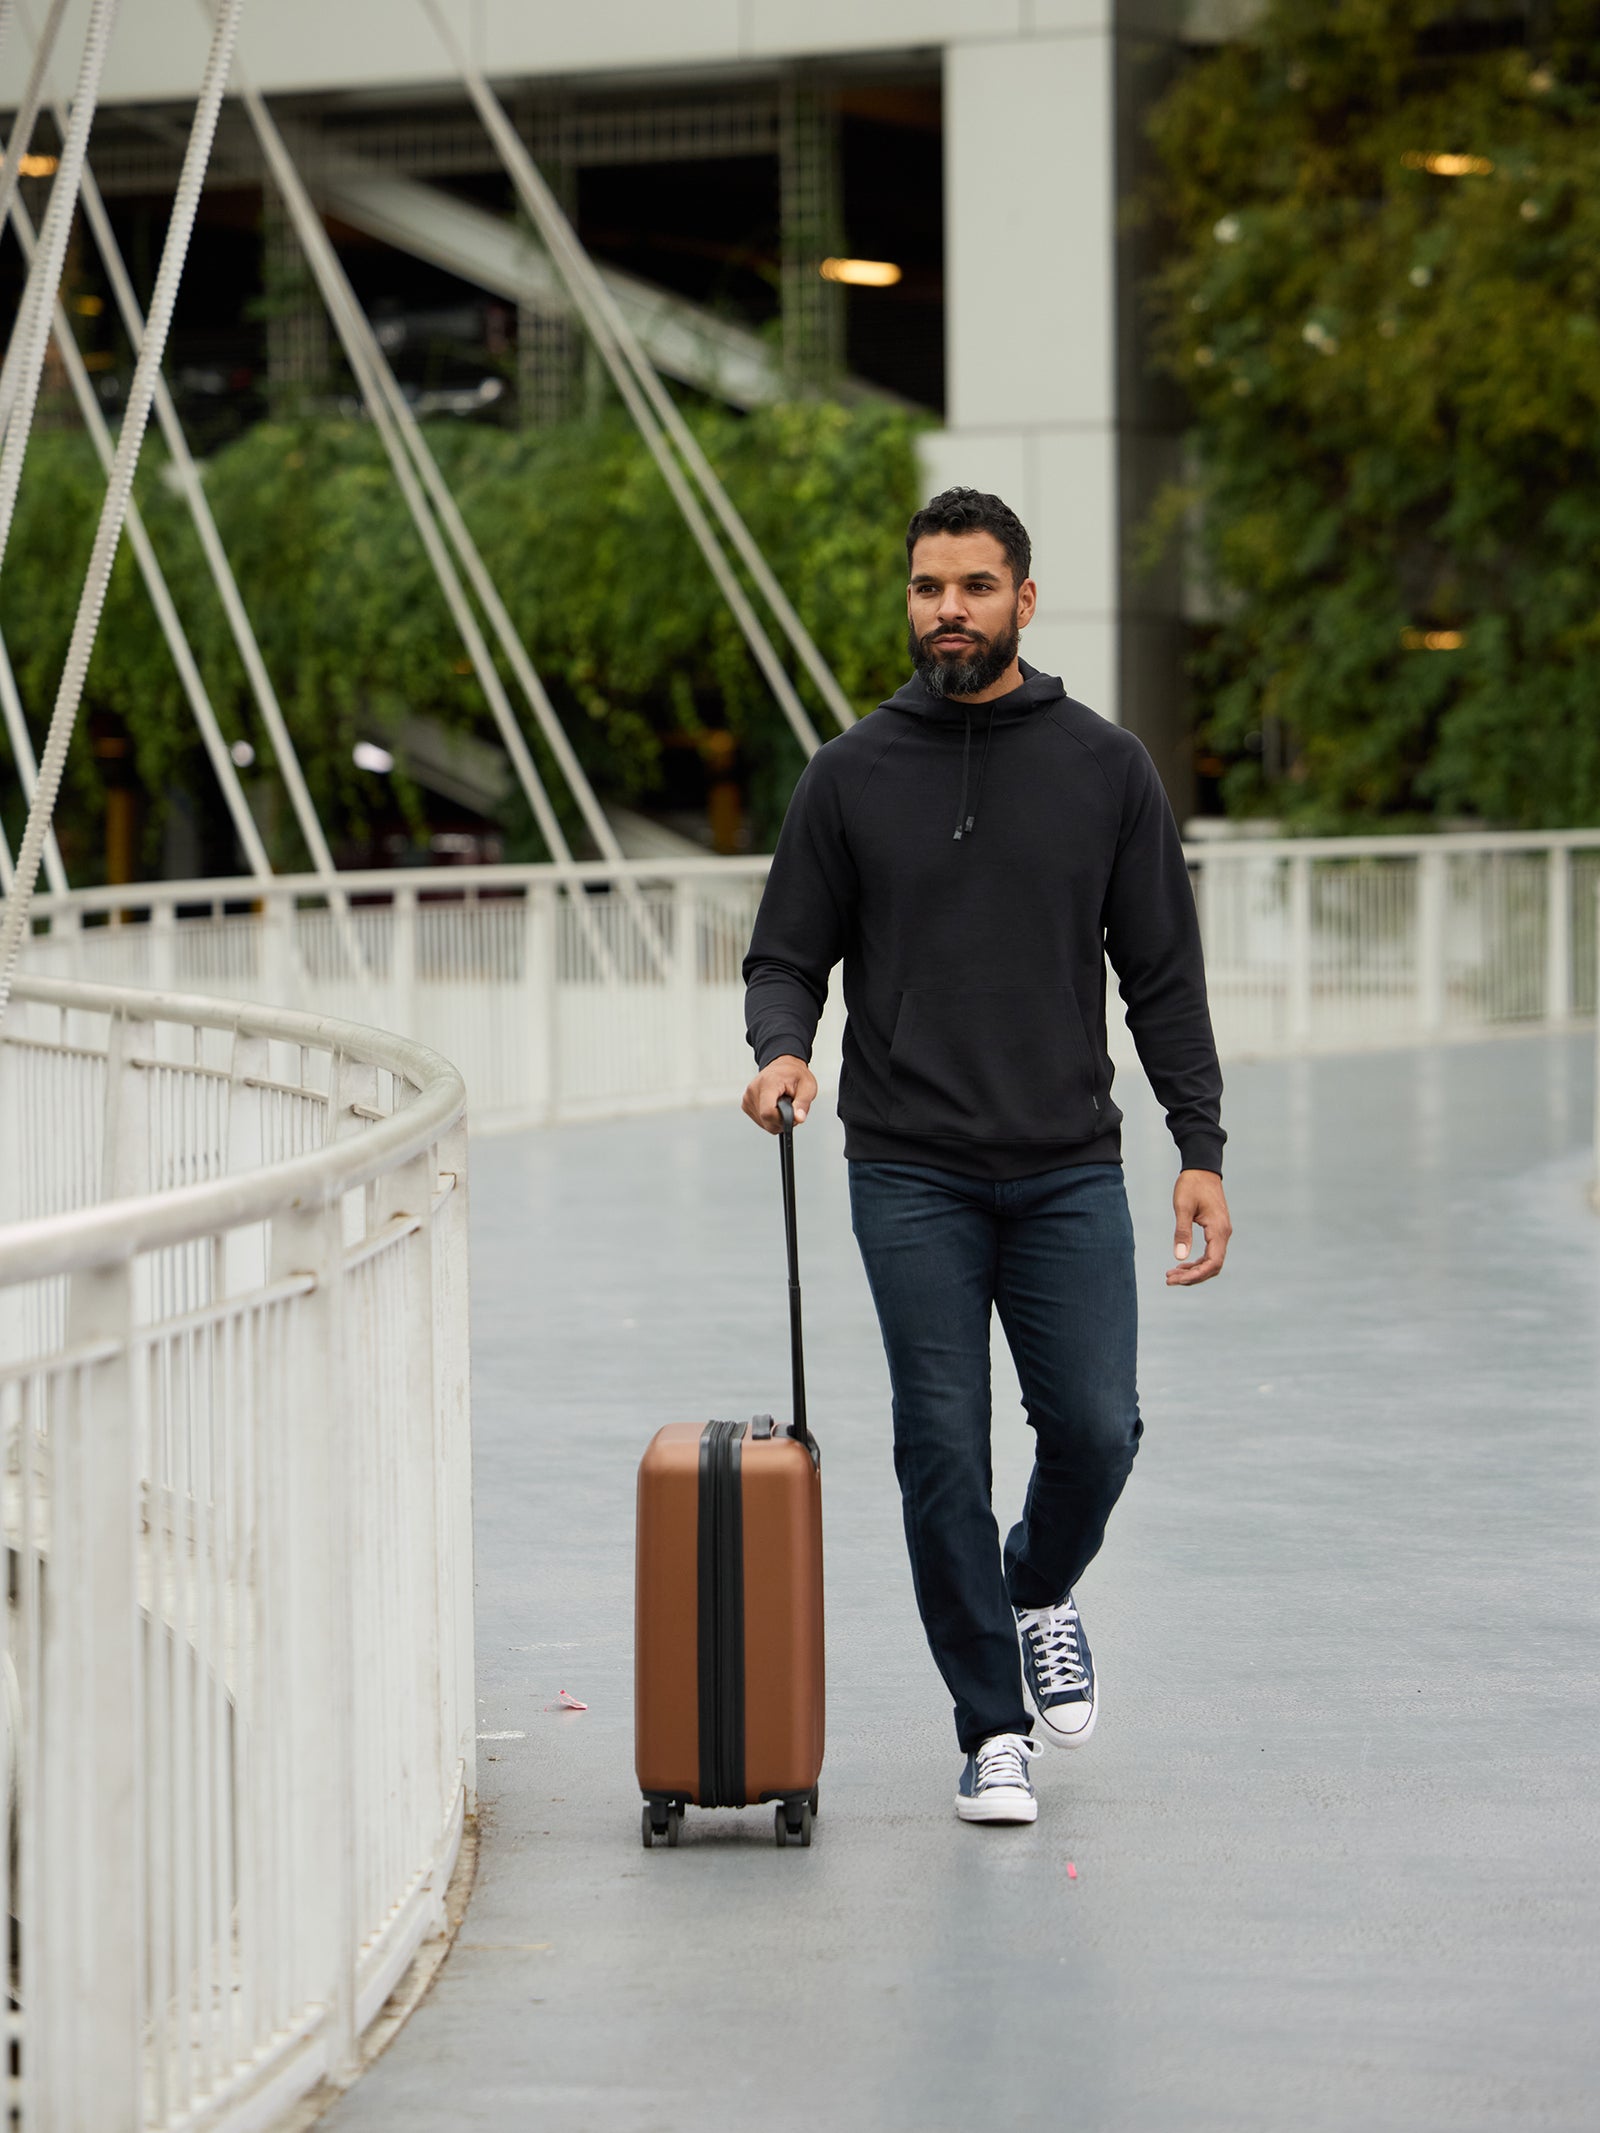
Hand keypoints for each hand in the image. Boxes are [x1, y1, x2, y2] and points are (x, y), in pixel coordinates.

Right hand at [741, 1055, 817, 1133]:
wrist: (783, 1065)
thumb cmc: (795, 1074)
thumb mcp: (807, 1086)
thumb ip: (803, 1104)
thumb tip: (798, 1119)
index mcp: (768, 1083)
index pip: (768, 1112)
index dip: (782, 1119)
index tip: (792, 1114)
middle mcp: (753, 1090)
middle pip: (766, 1120)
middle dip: (782, 1120)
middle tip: (791, 1107)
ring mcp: (747, 1097)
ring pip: (764, 1123)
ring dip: (777, 1119)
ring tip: (783, 1104)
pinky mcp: (746, 1104)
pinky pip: (760, 1120)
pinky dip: (770, 1118)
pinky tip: (775, 1106)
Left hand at [1166, 1169, 1230, 1287]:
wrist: (1202, 1168)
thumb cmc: (1191, 1185)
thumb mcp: (1183, 1208)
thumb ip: (1182, 1232)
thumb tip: (1179, 1257)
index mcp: (1218, 1230)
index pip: (1212, 1263)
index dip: (1195, 1276)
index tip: (1176, 1280)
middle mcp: (1224, 1234)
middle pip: (1212, 1266)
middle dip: (1192, 1277)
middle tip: (1169, 1280)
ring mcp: (1221, 1232)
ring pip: (1211, 1261)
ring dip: (1193, 1271)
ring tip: (1172, 1274)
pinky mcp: (1216, 1230)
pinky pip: (1210, 1253)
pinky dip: (1196, 1262)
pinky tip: (1182, 1264)